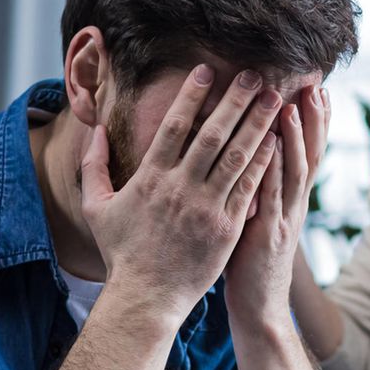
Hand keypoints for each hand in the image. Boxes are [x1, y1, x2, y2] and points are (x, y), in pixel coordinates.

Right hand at [80, 65, 280, 323]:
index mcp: (150, 179)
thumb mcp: (96, 208)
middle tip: (253, 74)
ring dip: (257, 123)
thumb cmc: (121, 253)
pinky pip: (249, 188)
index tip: (206, 71)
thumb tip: (95, 130)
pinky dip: (264, 162)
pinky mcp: (228, 228)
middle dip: (234, 100)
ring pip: (237, 156)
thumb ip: (93, 166)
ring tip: (273, 98)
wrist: (146, 298)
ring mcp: (207, 208)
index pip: (173, 127)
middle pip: (212, 134)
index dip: (190, 96)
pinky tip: (277, 140)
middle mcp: (180, 189)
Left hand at [224, 85, 330, 331]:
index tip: (318, 88)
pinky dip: (272, 168)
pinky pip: (270, 194)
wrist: (260, 309)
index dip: (315, 121)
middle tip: (316, 84)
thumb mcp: (259, 219)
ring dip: (294, 137)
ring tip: (291, 104)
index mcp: (291, 200)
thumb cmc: (252, 264)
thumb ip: (259, 189)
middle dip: (314, 119)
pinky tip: (269, 145)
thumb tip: (252, 158)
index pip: (308, 152)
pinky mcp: (267, 233)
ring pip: (294, 171)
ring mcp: (284, 219)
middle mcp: (294, 205)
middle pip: (310, 154)